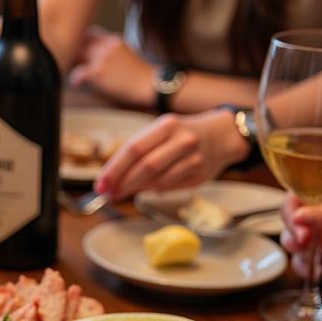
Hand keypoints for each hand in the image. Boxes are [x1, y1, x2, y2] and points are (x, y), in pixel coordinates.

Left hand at [68, 28, 154, 107]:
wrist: (151, 84)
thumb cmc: (140, 74)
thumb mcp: (127, 53)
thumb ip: (112, 50)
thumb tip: (98, 55)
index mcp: (113, 40)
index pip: (90, 33)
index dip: (81, 42)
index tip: (77, 50)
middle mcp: (106, 46)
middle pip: (80, 43)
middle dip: (74, 52)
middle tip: (71, 63)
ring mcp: (101, 58)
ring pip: (76, 56)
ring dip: (72, 64)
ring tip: (73, 73)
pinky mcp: (98, 72)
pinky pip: (78, 73)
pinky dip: (75, 79)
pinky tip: (77, 84)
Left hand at [94, 108, 248, 200]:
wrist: (220, 135)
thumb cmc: (180, 135)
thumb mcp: (160, 132)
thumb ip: (139, 151)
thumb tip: (113, 178)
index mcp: (165, 125)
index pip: (133, 149)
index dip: (114, 169)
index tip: (101, 184)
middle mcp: (181, 139)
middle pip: (145, 166)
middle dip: (123, 183)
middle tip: (110, 195)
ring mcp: (193, 157)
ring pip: (158, 179)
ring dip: (137, 189)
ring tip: (124, 193)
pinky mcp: (200, 173)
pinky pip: (171, 186)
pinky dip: (155, 190)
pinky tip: (148, 189)